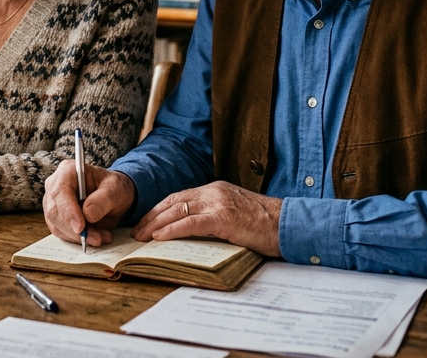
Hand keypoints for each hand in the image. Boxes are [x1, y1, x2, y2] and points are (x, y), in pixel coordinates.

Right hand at [41, 160, 134, 247]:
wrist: (114, 197)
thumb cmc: (113, 188)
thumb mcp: (116, 189)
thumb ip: (103, 200)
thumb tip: (88, 214)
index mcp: (68, 171)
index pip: (60, 191)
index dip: (68, 211)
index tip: (80, 228)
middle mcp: (55, 185)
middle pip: (55, 211)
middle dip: (75, 229)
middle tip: (97, 239)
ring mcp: (53, 203)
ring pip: (57, 225)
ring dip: (79, 236)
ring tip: (102, 237)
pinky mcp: (56, 218)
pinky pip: (61, 233)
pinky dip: (77, 239)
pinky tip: (95, 237)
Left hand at [131, 181, 282, 256]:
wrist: (289, 224)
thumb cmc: (265, 225)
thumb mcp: (235, 215)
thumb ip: (214, 218)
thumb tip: (190, 232)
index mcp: (216, 190)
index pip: (179, 197)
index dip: (159, 210)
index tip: (146, 222)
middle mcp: (214, 192)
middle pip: (174, 201)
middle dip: (152, 216)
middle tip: (137, 231)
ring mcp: (219, 202)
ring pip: (178, 210)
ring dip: (156, 224)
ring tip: (142, 236)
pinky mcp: (224, 217)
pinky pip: (191, 222)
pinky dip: (173, 229)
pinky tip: (160, 237)